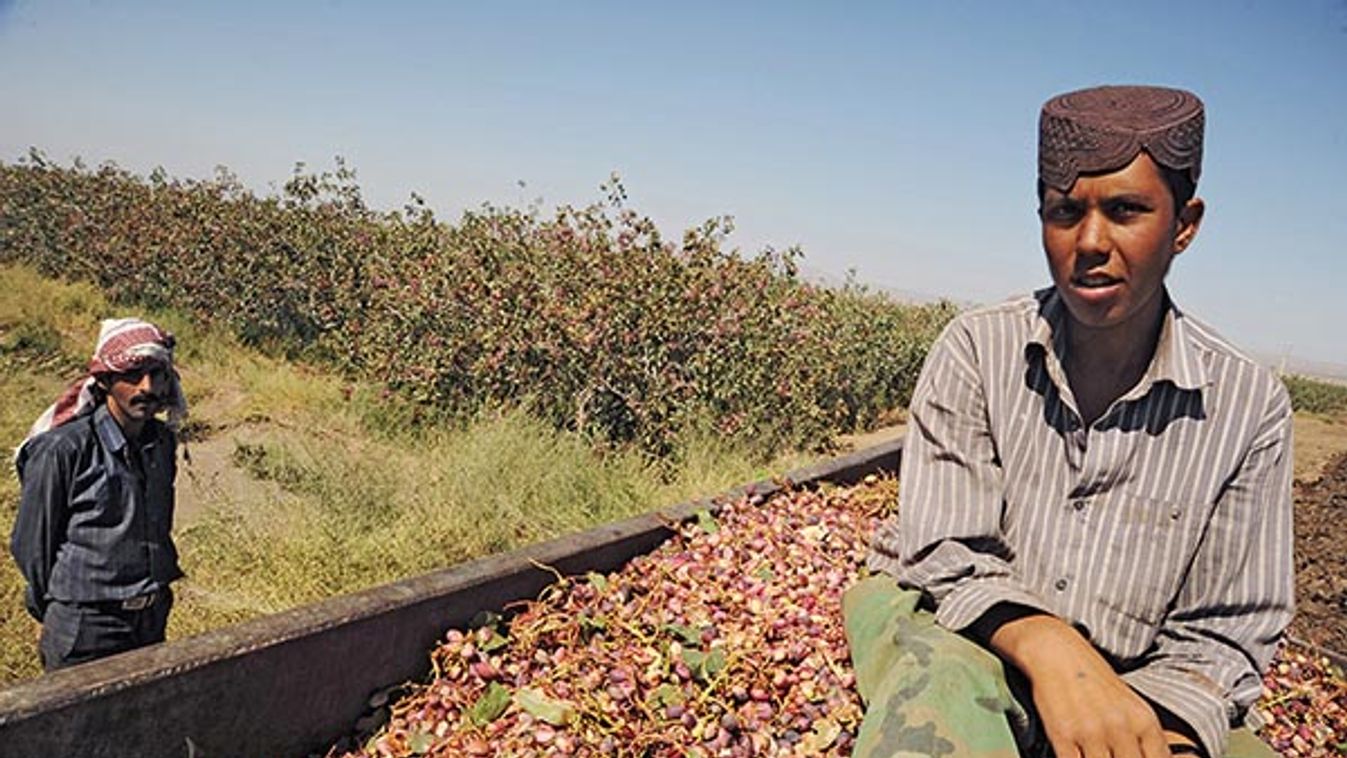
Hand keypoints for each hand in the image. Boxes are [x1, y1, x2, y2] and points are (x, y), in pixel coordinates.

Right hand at [988, 613, 1172, 757]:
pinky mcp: (1062, 734)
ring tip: (1092, 751)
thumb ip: (1144, 738)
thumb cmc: (1092, 679)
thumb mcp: (1130, 705)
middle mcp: (1120, 727)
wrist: (1055, 652)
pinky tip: (1076, 753)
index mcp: (1143, 720)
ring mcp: (1091, 732)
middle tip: (1111, 753)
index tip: (1130, 755)